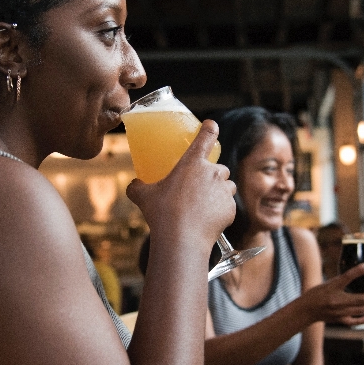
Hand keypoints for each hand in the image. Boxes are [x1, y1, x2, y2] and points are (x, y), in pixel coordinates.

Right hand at [127, 120, 235, 247]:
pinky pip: (229, 206)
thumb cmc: (163, 213)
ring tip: (203, 204)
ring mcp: (224, 191)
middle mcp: (213, 173)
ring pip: (227, 186)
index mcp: (193, 163)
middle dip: (212, 175)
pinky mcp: (231, 209)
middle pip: (219, 167)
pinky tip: (207, 220)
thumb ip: (137, 187)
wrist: (182, 238)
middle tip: (198, 187)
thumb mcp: (143, 197)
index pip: (206, 137)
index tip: (212, 126)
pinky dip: (221, 210)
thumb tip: (132, 185)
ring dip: (219, 191)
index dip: (210, 129)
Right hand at [295, 263, 363, 327]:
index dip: (359, 270)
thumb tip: (360, 273)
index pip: (348, 277)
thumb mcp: (328, 283)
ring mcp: (339, 312)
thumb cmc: (315, 295)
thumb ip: (343, 280)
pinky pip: (354, 321)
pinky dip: (362, 319)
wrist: (305, 310)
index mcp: (333, 288)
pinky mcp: (339, 319)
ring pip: (361, 310)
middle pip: (360, 299)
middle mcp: (337, 300)